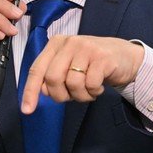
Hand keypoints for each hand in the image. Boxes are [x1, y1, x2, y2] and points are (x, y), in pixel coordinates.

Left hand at [21, 36, 143, 113]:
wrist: (125, 56)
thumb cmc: (93, 63)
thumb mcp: (69, 65)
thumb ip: (53, 75)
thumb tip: (42, 91)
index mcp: (56, 43)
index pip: (37, 69)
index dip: (30, 91)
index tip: (27, 110)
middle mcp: (69, 42)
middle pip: (53, 78)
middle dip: (61, 95)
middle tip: (72, 96)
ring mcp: (86, 48)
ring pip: (72, 83)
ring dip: (81, 96)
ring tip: (89, 91)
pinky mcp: (102, 57)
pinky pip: (90, 84)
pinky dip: (94, 92)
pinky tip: (99, 87)